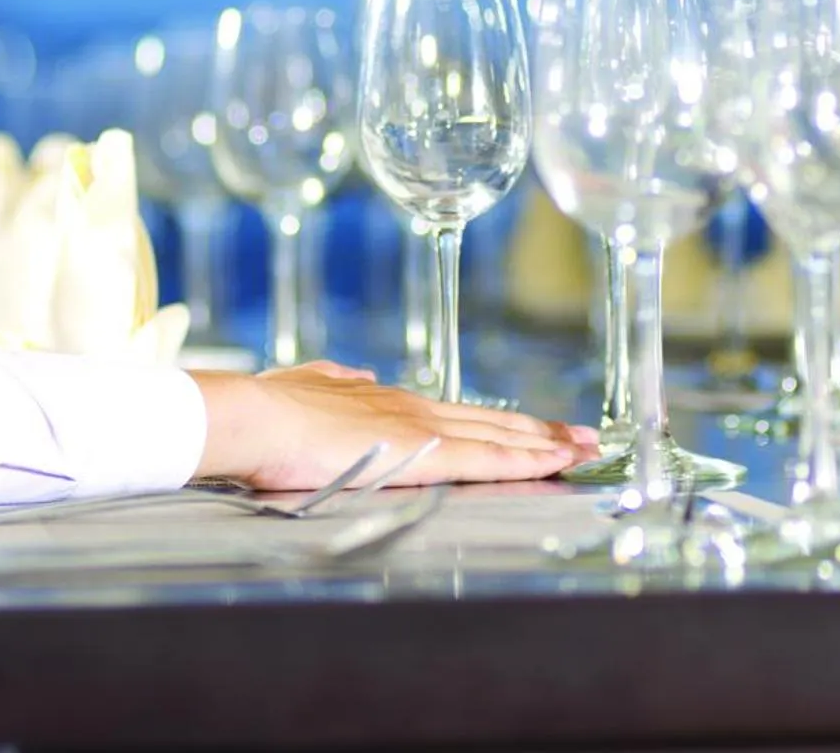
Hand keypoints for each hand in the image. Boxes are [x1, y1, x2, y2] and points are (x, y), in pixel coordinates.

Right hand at [189, 361, 600, 491]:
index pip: (457, 416)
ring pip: (497, 438)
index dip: (497, 422)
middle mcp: (411, 410)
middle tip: (582, 435)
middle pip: (490, 423)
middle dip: (539, 431)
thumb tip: (358, 377)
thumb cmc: (269, 409)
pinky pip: (485, 460)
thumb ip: (334, 383)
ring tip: (582, 448)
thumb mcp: (306, 386)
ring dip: (544, 444)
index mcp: (384, 402)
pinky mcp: (420, 455)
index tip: (532, 426)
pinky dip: (524, 461)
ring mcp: (419, 430)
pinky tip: (551, 463)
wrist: (256, 415)